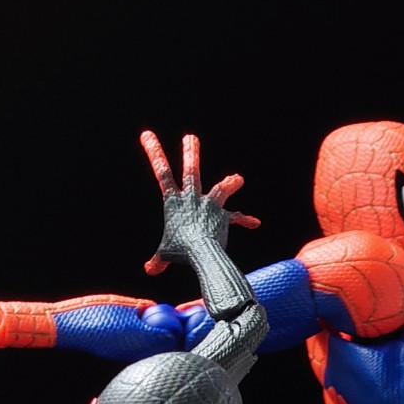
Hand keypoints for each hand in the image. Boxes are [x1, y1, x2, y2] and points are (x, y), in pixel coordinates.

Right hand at [140, 131, 259, 274]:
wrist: (202, 252)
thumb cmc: (181, 252)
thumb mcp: (165, 255)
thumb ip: (158, 260)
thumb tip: (150, 270)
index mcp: (173, 201)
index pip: (160, 172)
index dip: (153, 151)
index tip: (147, 133)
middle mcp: (192, 198)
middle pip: (191, 171)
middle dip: (191, 153)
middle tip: (191, 138)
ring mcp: (209, 205)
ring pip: (221, 188)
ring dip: (230, 182)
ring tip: (238, 179)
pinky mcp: (224, 217)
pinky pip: (236, 217)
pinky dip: (245, 220)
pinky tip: (255, 223)